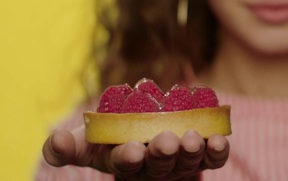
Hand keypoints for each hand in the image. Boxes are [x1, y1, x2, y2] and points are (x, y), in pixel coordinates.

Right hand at [42, 126, 229, 179]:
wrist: (151, 134)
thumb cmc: (116, 139)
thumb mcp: (90, 142)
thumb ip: (68, 146)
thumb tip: (56, 141)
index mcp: (125, 162)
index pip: (125, 164)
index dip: (128, 158)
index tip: (131, 150)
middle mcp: (154, 167)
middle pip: (159, 164)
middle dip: (162, 154)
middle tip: (164, 141)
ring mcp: (181, 163)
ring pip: (187, 161)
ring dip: (191, 151)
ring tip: (192, 138)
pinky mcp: (204, 155)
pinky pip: (213, 157)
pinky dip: (218, 150)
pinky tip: (219, 140)